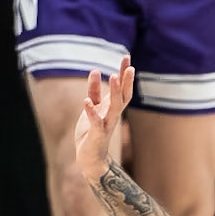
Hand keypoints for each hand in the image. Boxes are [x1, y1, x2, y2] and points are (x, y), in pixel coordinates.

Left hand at [74, 57, 133, 182]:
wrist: (90, 158)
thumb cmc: (91, 132)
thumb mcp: (92, 107)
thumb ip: (94, 90)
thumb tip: (95, 70)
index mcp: (112, 108)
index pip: (122, 88)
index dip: (124, 73)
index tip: (126, 56)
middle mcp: (113, 115)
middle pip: (123, 95)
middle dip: (126, 81)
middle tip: (128, 65)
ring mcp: (106, 124)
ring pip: (114, 107)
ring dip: (114, 92)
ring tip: (113, 77)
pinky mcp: (96, 134)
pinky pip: (95, 122)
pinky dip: (91, 112)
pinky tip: (86, 102)